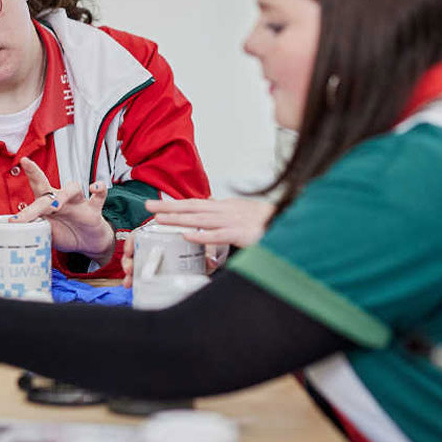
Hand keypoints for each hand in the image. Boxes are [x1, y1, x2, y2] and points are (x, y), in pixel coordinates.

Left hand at [13, 157, 113, 262]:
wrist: (87, 243)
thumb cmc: (64, 233)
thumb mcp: (46, 232)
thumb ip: (34, 229)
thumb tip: (17, 229)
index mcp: (47, 203)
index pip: (38, 185)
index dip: (31, 173)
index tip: (23, 160)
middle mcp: (62, 198)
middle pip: (49, 190)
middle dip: (36, 187)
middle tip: (24, 194)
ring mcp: (78, 202)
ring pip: (73, 189)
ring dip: (63, 195)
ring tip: (55, 207)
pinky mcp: (94, 210)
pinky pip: (99, 196)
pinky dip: (99, 190)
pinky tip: (94, 187)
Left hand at [145, 197, 272, 247]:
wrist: (293, 222)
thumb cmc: (269, 221)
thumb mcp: (243, 215)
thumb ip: (224, 216)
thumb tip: (208, 210)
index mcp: (226, 207)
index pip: (195, 205)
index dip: (175, 204)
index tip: (156, 206)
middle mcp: (227, 211)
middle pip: (192, 208)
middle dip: (169, 207)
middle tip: (147, 206)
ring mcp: (234, 221)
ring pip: (200, 220)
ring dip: (179, 219)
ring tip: (159, 220)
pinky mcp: (242, 234)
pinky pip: (218, 236)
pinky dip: (202, 236)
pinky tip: (187, 236)